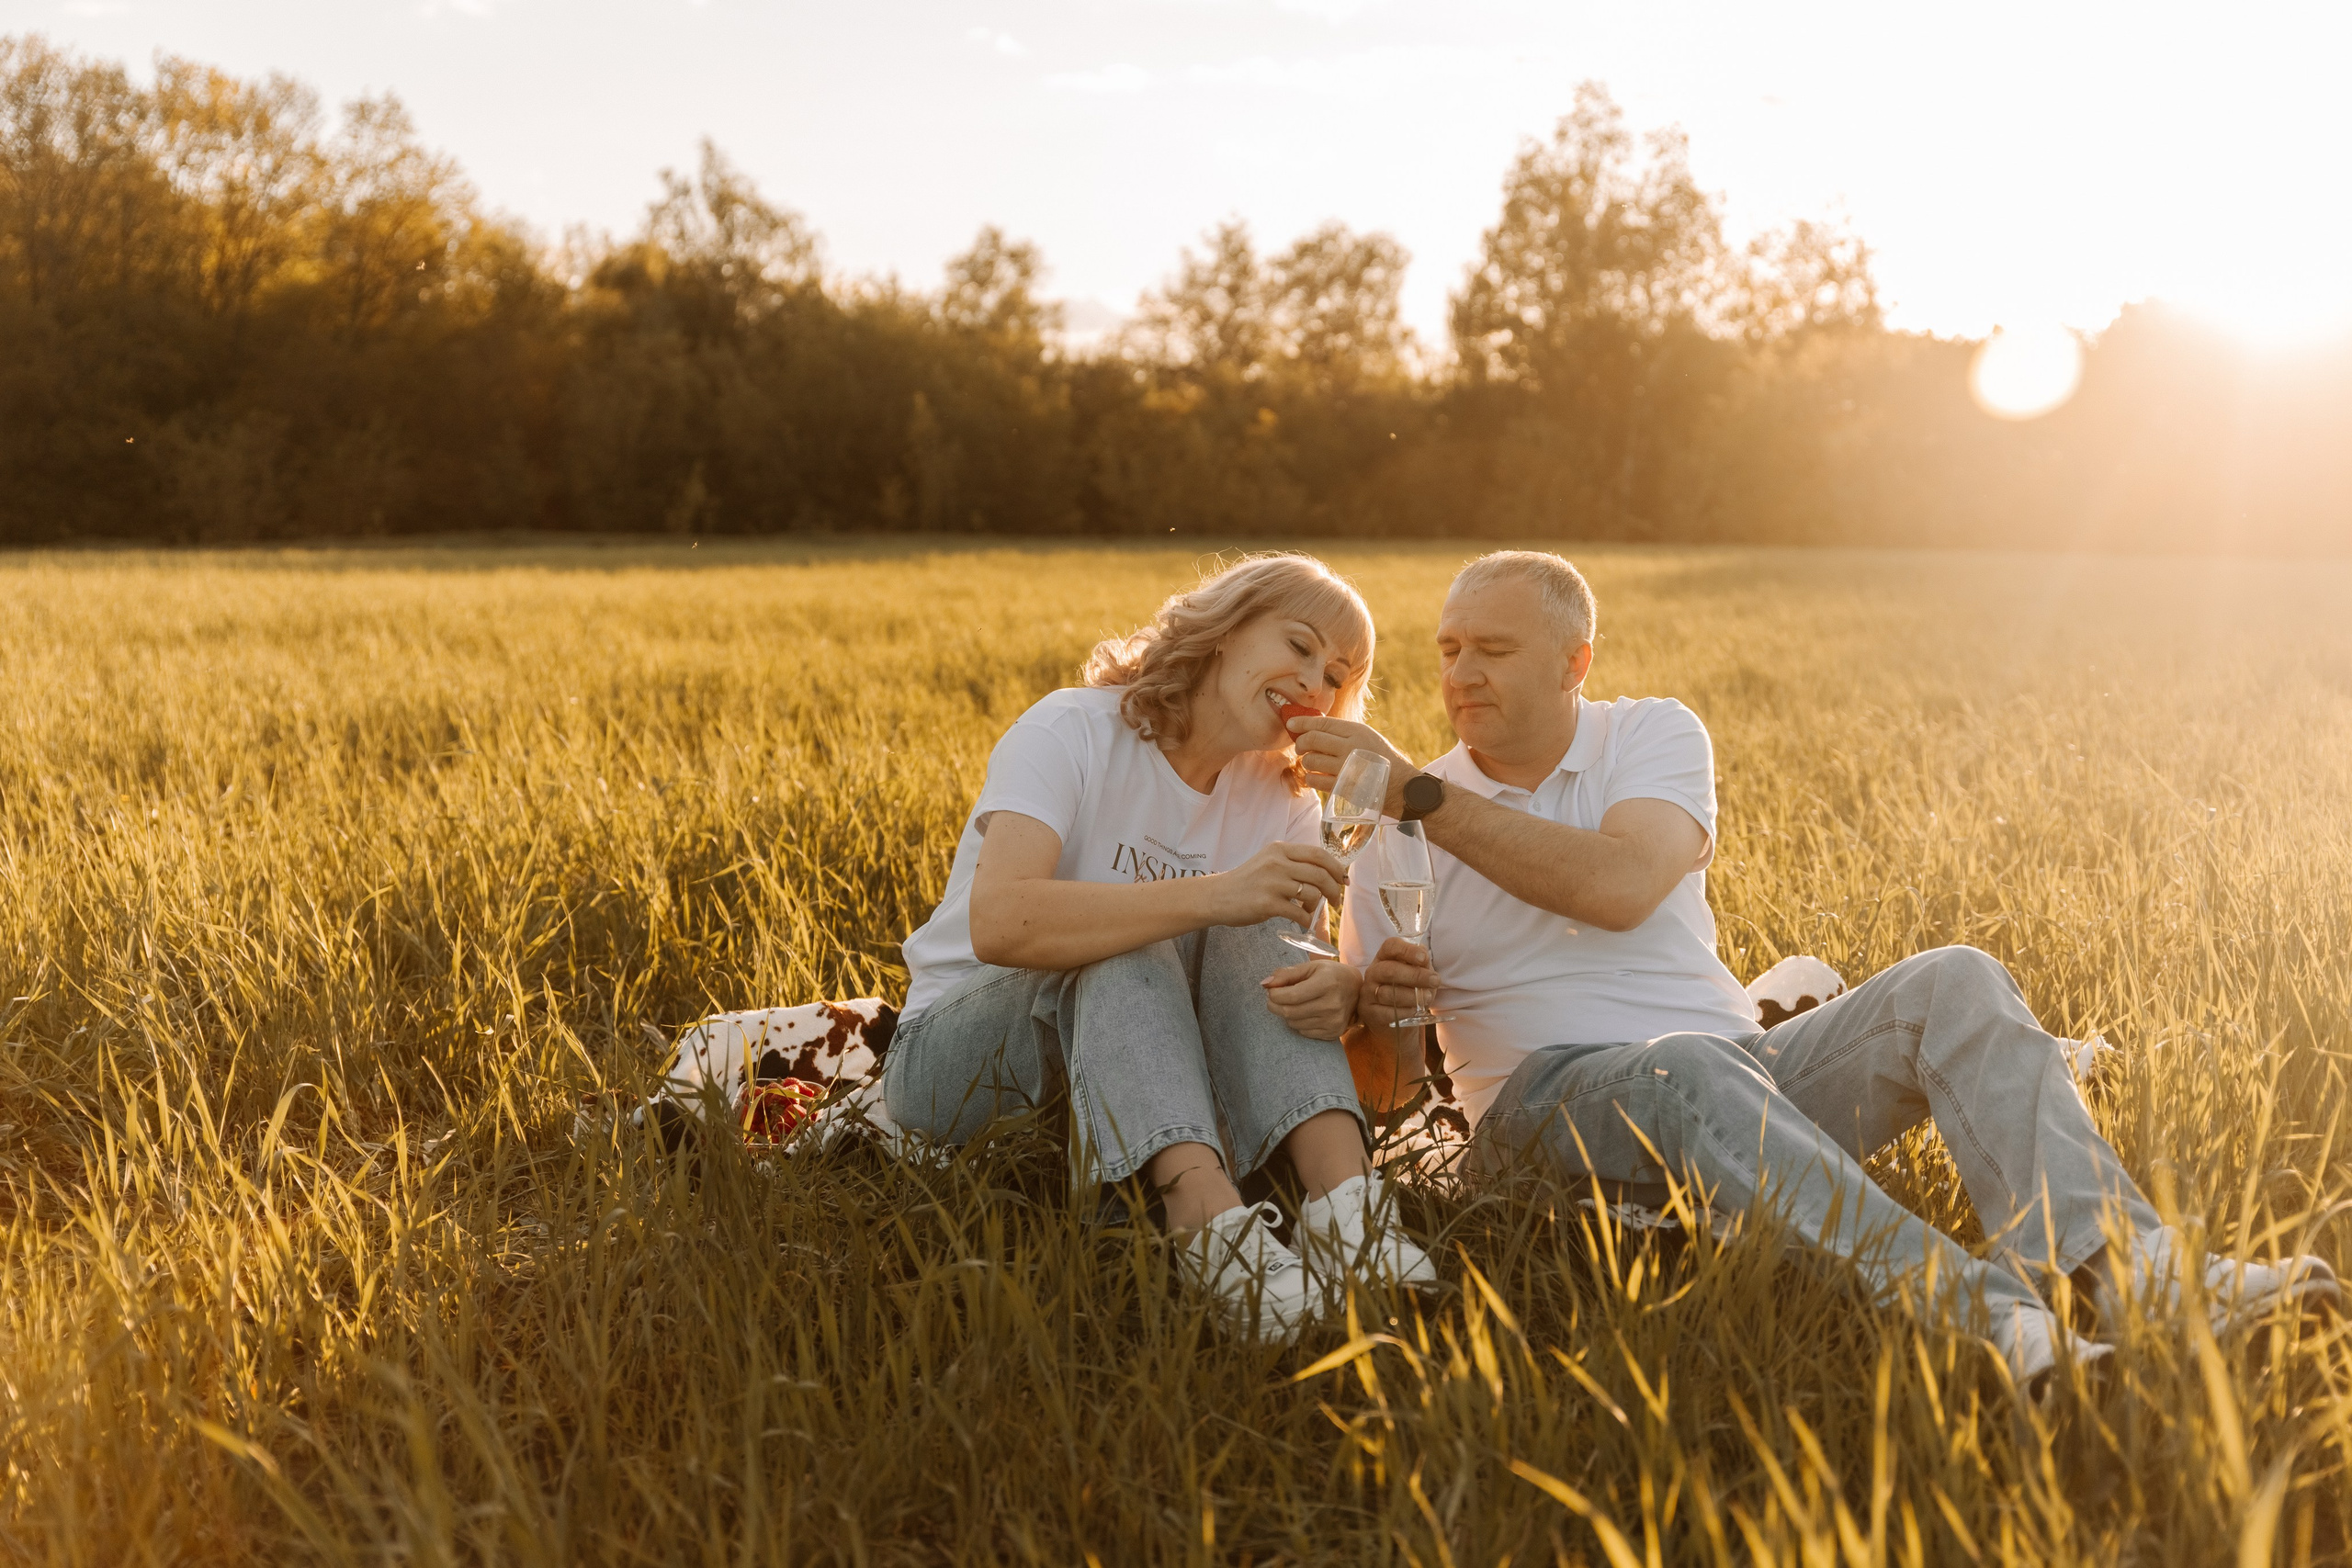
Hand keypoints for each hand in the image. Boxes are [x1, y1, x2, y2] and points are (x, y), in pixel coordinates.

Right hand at [1211, 840, 1347, 930]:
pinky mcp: (1267, 904)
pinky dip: (1306, 919)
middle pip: (1320, 874)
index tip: (1343, 880)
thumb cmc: (1245, 882)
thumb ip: (1292, 863)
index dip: (1336, 868)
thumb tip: (1325, 873)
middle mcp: (1277, 863)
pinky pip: (1299, 913)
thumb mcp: (1268, 861)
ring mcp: (1272, 883)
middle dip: (1334, 889)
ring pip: (1312, 893)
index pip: (1319, 854)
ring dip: (1318, 906)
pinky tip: (1302, 921)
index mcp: (1280, 850)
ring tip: (1310, 910)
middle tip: (1336, 901)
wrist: (1217, 897)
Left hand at [1262, 959, 1360, 1040]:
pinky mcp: (1333, 1033)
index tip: (1271, 991)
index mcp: (1326, 984)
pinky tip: (1305, 1012)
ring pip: (1294, 1023)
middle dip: (1275, 1005)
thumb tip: (1265, 984)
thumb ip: (1287, 974)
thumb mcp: (1311, 967)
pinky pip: (1304, 1032)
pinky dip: (1298, 1023)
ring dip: (1287, 1014)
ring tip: (1292, 1004)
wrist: (1359, 991)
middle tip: (1273, 999)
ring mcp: (1334, 1021)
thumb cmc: (1332, 975)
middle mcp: (1332, 1005)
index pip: (1290, 997)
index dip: (1274, 995)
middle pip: (1289, 1012)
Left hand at [1286, 716, 1415, 815]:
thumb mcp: (1367, 736)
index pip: (1321, 723)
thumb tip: (1312, 724)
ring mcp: (1346, 769)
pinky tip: (1317, 776)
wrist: (1400, 786)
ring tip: (1313, 762)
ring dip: (1306, 762)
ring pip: (1310, 761)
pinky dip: (1311, 778)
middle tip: (1300, 746)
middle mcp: (1350, 748)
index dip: (1302, 722)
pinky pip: (1314, 780)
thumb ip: (1342, 731)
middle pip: (1311, 740)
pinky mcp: (1343, 788)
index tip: (1290, 723)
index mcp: (1357, 732)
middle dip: (1300, 742)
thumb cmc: (1380, 759)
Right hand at [1358, 936, 1441, 1029]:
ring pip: (1388, 993)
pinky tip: (1414, 1011)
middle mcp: (1373, 973)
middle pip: (1389, 970)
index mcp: (1384, 958)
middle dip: (1415, 975)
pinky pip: (1387, 1012)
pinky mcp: (1369, 1012)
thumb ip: (1421, 964)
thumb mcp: (1418, 974)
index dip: (1407, 950)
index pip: (1391, 946)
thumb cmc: (1408, 991)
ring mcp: (1368, 993)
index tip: (1424, 958)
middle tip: (1434, 981)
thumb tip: (1424, 957)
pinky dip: (1404, 1011)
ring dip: (1412, 996)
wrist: (1395, 1020)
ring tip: (1427, 998)